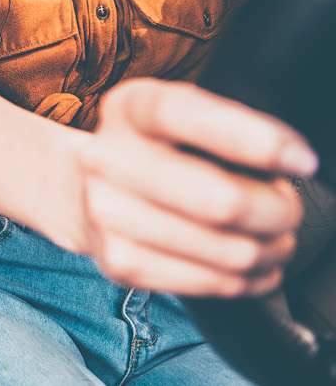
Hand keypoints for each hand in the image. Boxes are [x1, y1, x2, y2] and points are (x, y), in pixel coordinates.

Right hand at [75, 78, 314, 296]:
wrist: (90, 189)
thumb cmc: (162, 149)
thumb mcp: (188, 115)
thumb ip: (236, 127)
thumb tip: (294, 161)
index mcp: (130, 108)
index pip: (188, 117)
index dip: (254, 141)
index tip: (302, 162)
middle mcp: (106, 157)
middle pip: (223, 202)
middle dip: (278, 212)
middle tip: (288, 211)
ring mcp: (105, 212)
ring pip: (229, 251)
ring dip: (269, 251)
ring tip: (272, 240)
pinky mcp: (118, 262)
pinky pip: (212, 284)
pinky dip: (248, 281)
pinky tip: (249, 266)